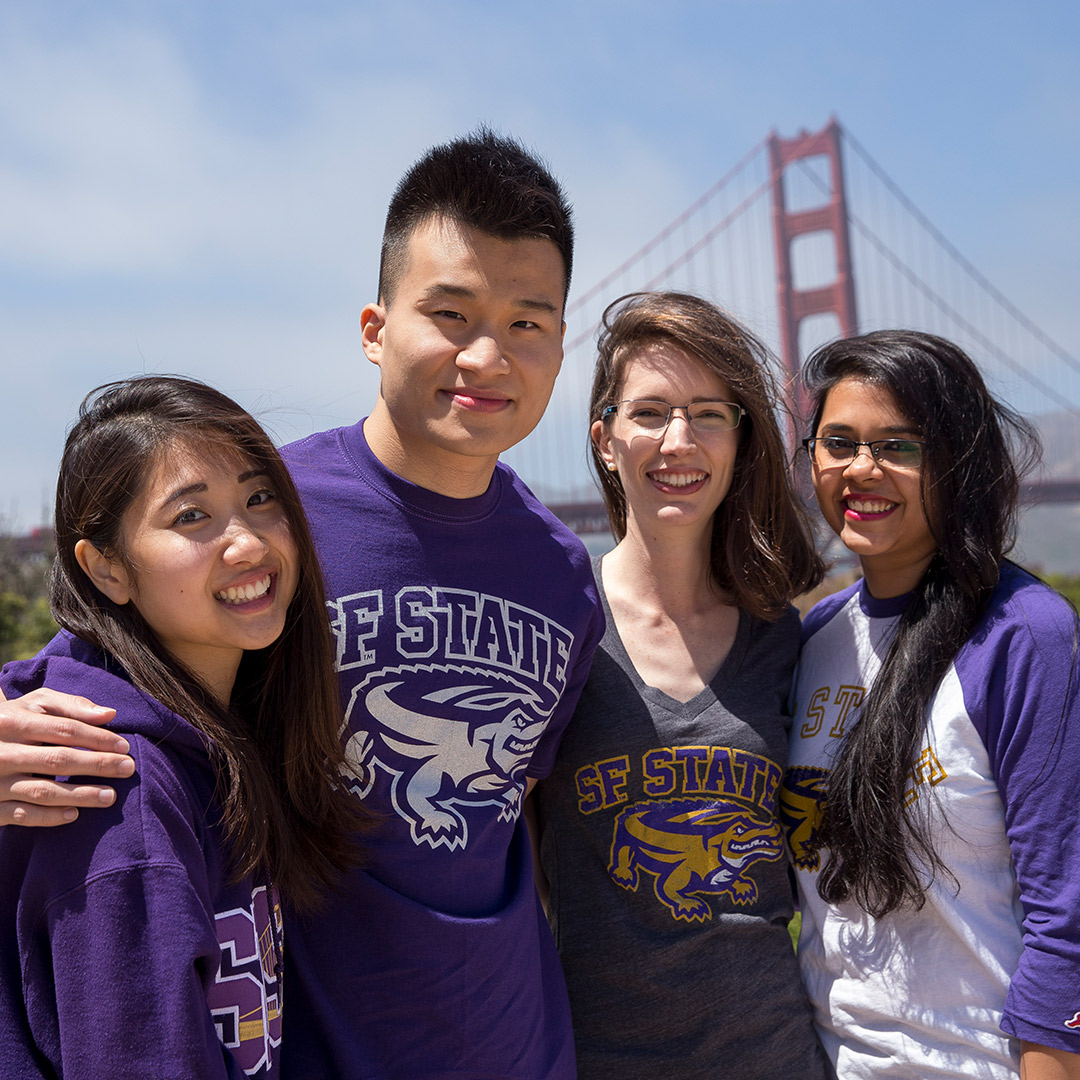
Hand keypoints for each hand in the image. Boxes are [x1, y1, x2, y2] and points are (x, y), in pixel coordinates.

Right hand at [0, 683, 133, 825]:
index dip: (98, 738)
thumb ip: (71, 706)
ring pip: (43, 790)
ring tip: (110, 796)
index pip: (65, 730)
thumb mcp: (34, 705)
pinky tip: (75, 814)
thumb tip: (110, 715)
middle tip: (128, 769)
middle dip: (97, 764)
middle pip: (58, 759)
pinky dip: (49, 817)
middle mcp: (2, 752)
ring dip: (81, 795)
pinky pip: (22, 815)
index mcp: (14, 722)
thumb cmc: (13, 722)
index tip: (125, 747)